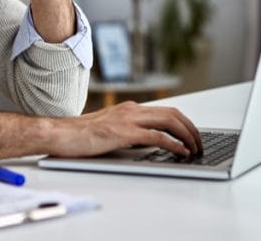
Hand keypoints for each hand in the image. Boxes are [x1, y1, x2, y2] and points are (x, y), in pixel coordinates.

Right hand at [47, 102, 202, 157]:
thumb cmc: (80, 135)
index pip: (166, 111)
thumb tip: (149, 143)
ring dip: (187, 135)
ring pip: (169, 121)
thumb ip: (130, 132)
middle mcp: (132, 110)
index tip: (192, 135)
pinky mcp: (124, 132)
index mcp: (130, 108)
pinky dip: (173, 144)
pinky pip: (156, 137)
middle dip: (191, 128)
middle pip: (173, 114)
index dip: (184, 123)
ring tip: (195, 149)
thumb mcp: (111, 130)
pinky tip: (180, 152)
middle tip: (200, 143)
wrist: (60, 133)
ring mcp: (128, 119)